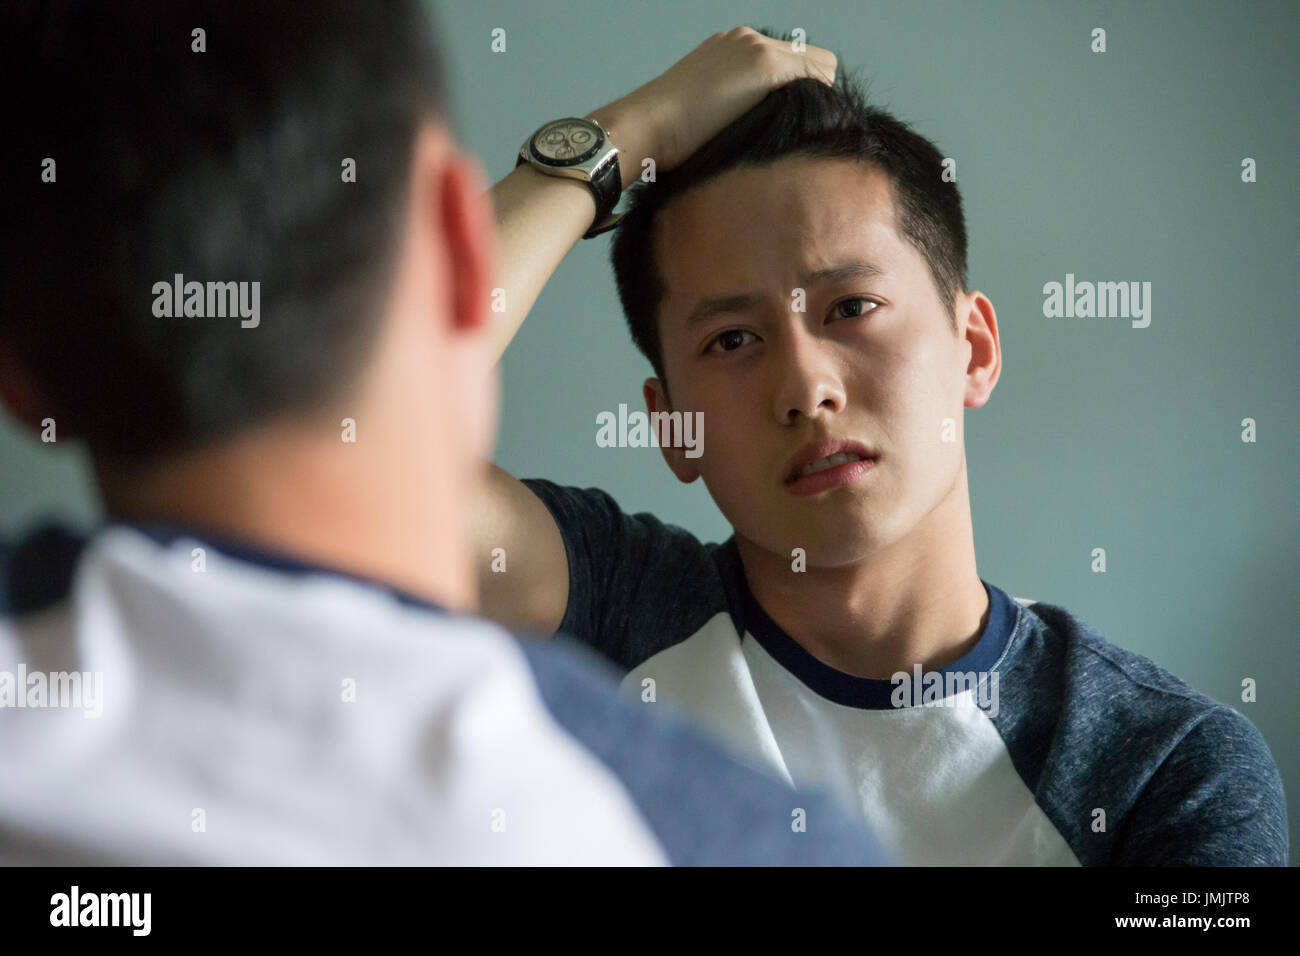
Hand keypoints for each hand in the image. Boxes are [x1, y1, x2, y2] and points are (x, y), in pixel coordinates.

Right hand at [589, 26, 836, 188]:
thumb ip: (732, 110)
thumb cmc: (665, 136)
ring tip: (789, 133)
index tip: (779, 127)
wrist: (644, 127)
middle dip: (809, 97)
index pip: (789, 64)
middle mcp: (746, 39)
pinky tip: (792, 126)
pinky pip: (818, 75)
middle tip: (790, 133)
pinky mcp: (764, 64)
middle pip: (811, 64)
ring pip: (819, 69)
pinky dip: (816, 101)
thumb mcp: (702, 115)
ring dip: (811, 101)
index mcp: (729, 49)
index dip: (793, 96)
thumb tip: (758, 132)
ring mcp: (755, 47)